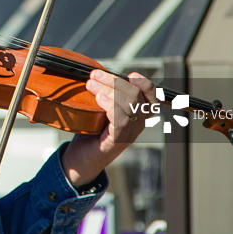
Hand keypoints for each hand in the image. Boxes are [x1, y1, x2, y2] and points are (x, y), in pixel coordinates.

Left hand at [61, 70, 156, 186]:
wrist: (80, 160)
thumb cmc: (89, 131)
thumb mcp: (98, 109)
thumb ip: (104, 94)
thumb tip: (97, 74)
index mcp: (137, 114)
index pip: (152, 96)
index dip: (144, 83)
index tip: (130, 74)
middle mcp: (137, 124)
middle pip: (136, 96)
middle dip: (114, 81)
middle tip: (94, 75)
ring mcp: (129, 134)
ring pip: (130, 105)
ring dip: (109, 89)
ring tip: (90, 85)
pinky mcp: (117, 141)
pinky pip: (122, 120)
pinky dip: (110, 105)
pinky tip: (98, 99)